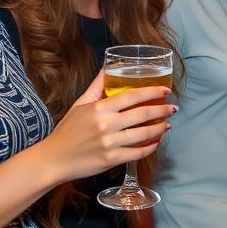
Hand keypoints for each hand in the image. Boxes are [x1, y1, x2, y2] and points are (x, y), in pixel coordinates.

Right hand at [41, 71, 174, 184]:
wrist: (53, 160)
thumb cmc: (67, 131)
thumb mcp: (80, 104)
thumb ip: (97, 87)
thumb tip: (107, 68)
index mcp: (100, 108)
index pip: (132, 96)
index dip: (152, 92)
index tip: (166, 90)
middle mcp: (106, 125)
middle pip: (142, 114)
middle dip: (162, 110)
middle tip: (173, 108)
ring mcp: (109, 143)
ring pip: (143, 134)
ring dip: (160, 129)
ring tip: (167, 124)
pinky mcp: (111, 160)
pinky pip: (137, 153)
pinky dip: (150, 147)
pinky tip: (156, 142)